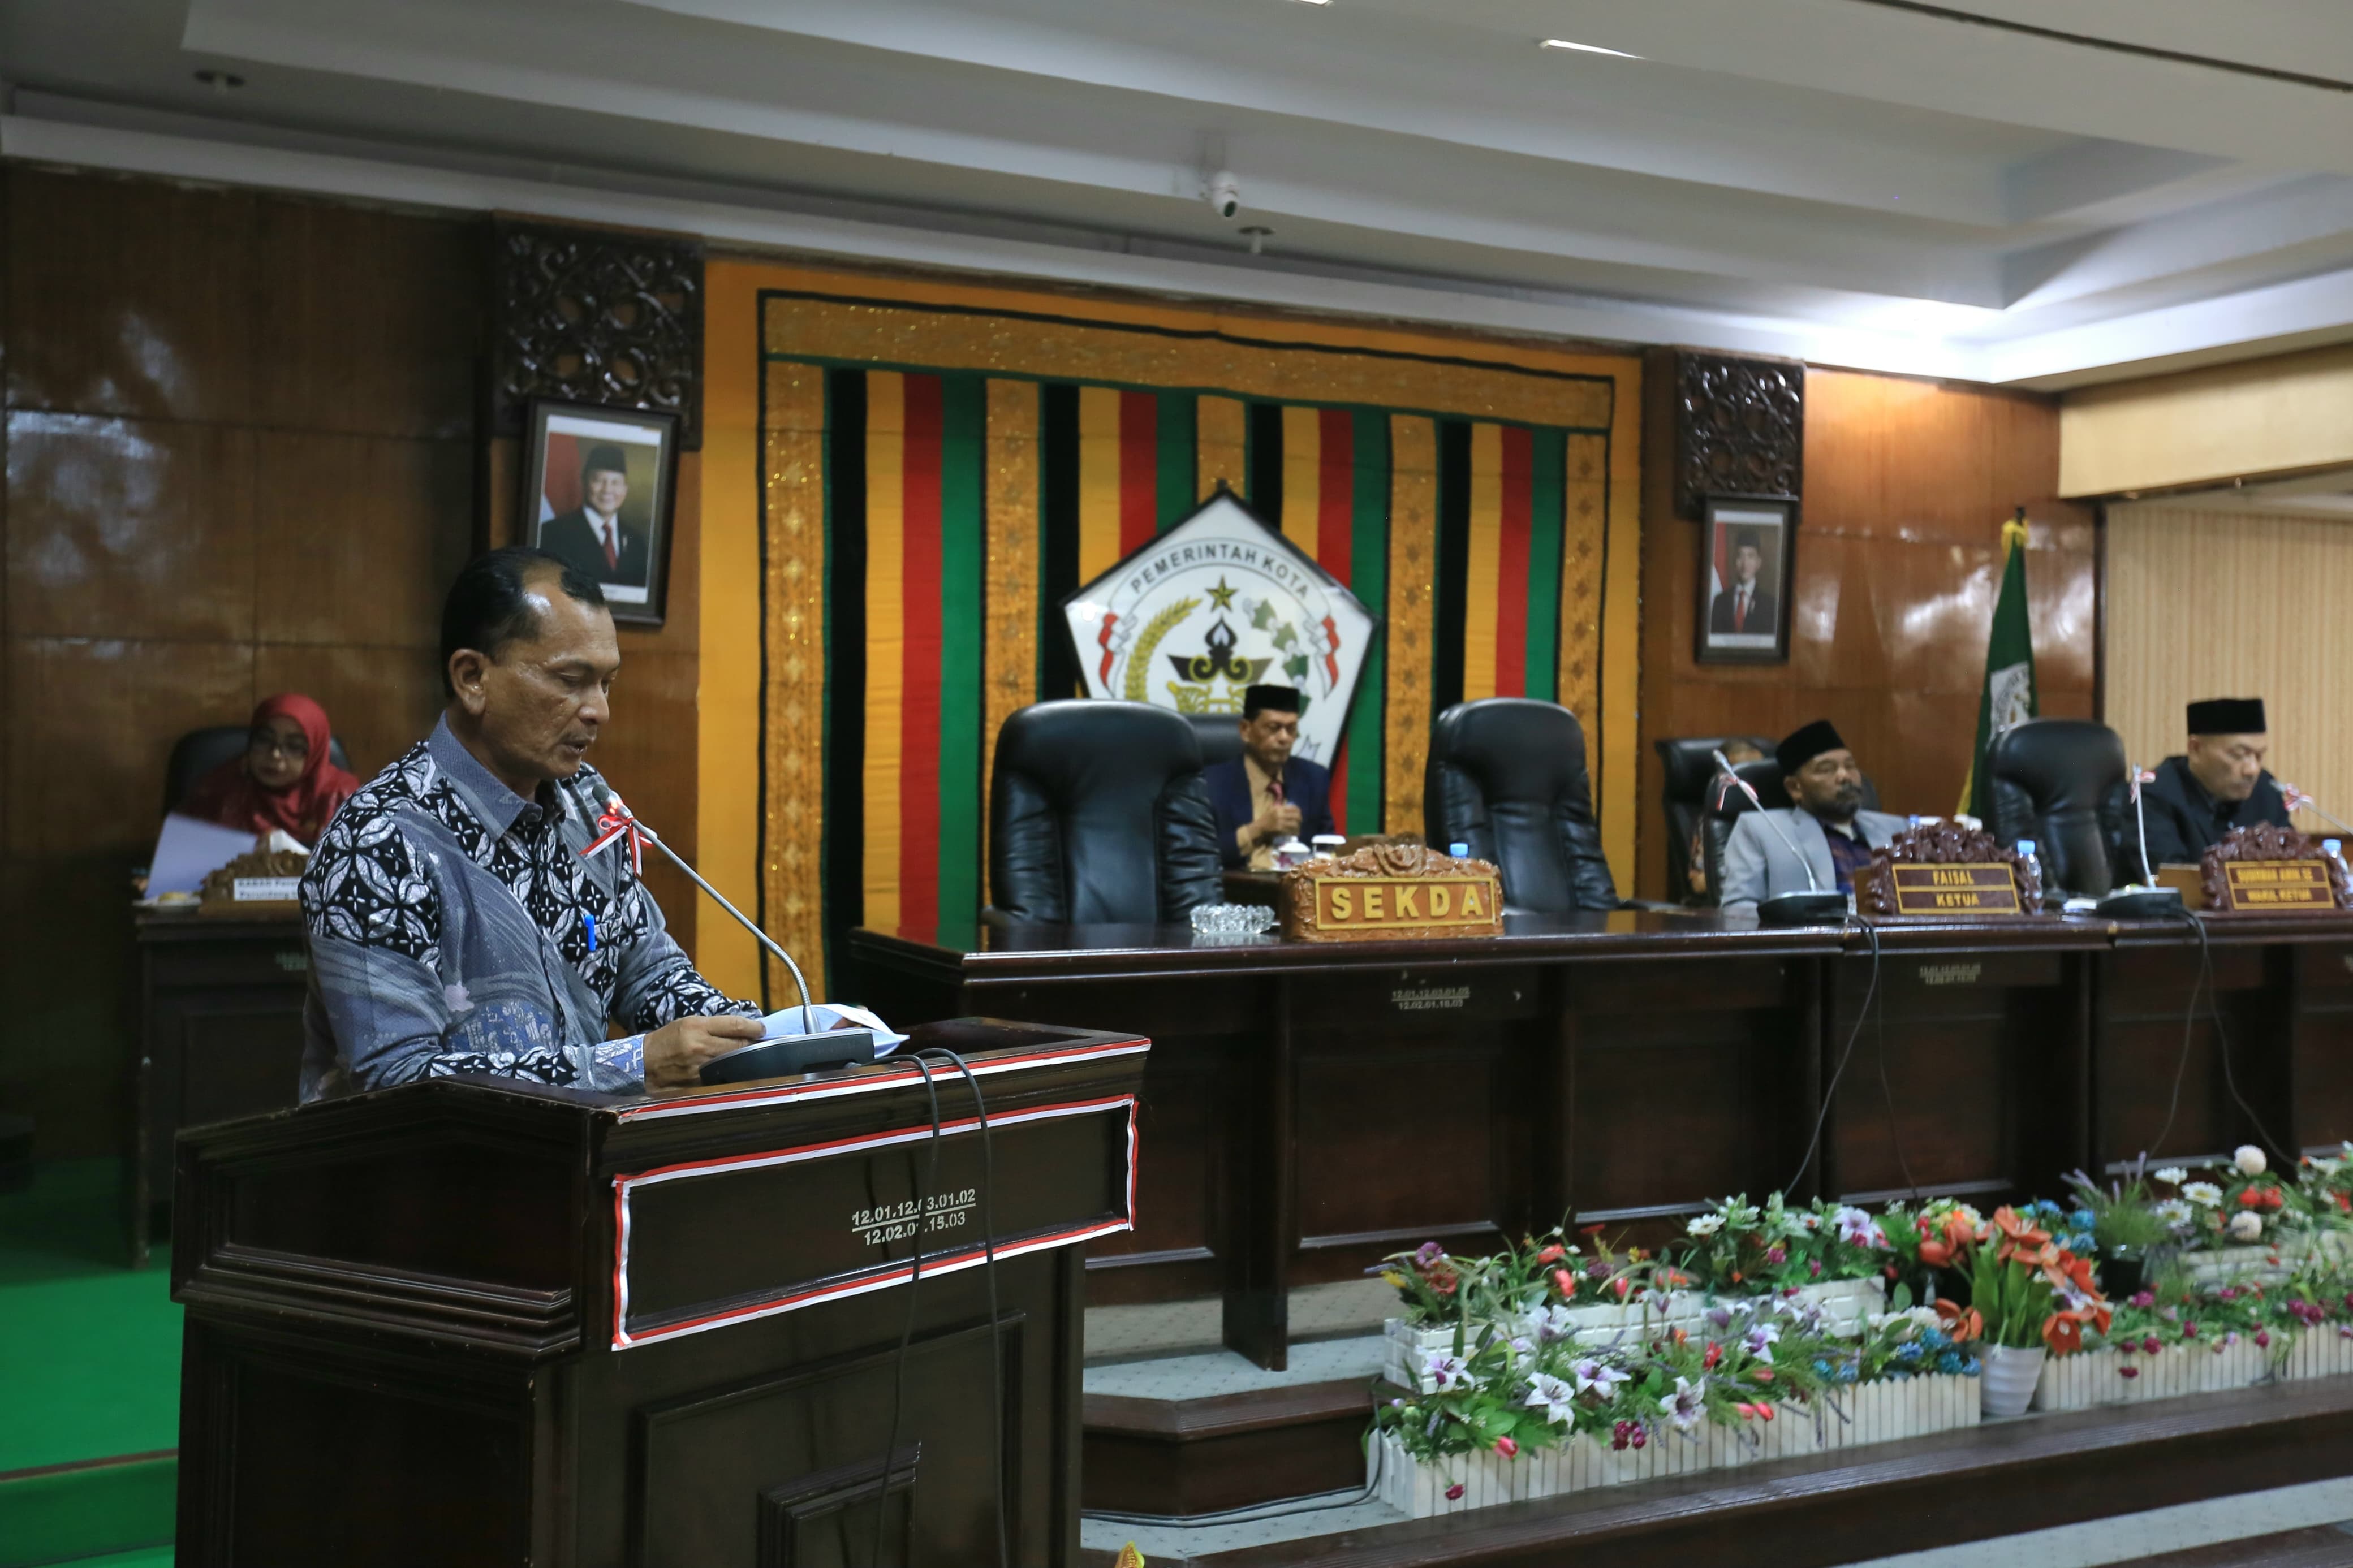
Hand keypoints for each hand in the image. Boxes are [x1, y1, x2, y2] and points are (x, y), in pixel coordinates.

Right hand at [644, 1012, 765, 1090]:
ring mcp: (701, 1067)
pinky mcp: (699, 1083)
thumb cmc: (668, 1039)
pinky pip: (724, 1077)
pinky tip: (735, 1071)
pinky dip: (732, 1073)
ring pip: (735, 1063)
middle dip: (753, 1044)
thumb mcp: (688, 1023)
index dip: (754, 1027)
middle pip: (739, 1045)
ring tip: (749, 1057)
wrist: (644, 1064)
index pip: (735, 1025)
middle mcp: (701, 1046)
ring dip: (745, 1060)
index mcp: (697, 1026)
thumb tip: (742, 1028)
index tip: (762, 1029)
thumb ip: (714, 1025)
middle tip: (759, 1044)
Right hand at [1251, 801, 1302, 843]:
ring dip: (1297, 828)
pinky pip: (1290, 830)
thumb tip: (1292, 809)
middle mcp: (1280, 814)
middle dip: (1300, 820)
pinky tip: (1294, 834)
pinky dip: (1293, 833)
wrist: (1258, 829)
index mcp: (1279, 808)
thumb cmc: (1264, 820)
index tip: (1299, 815)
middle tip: (1299, 823)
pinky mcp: (1279, 829)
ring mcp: (1280, 821)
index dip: (1299, 812)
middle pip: (1296, 816)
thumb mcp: (1272, 811)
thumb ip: (1281, 809)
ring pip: (1294, 824)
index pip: (1294, 808)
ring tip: (1297, 830)